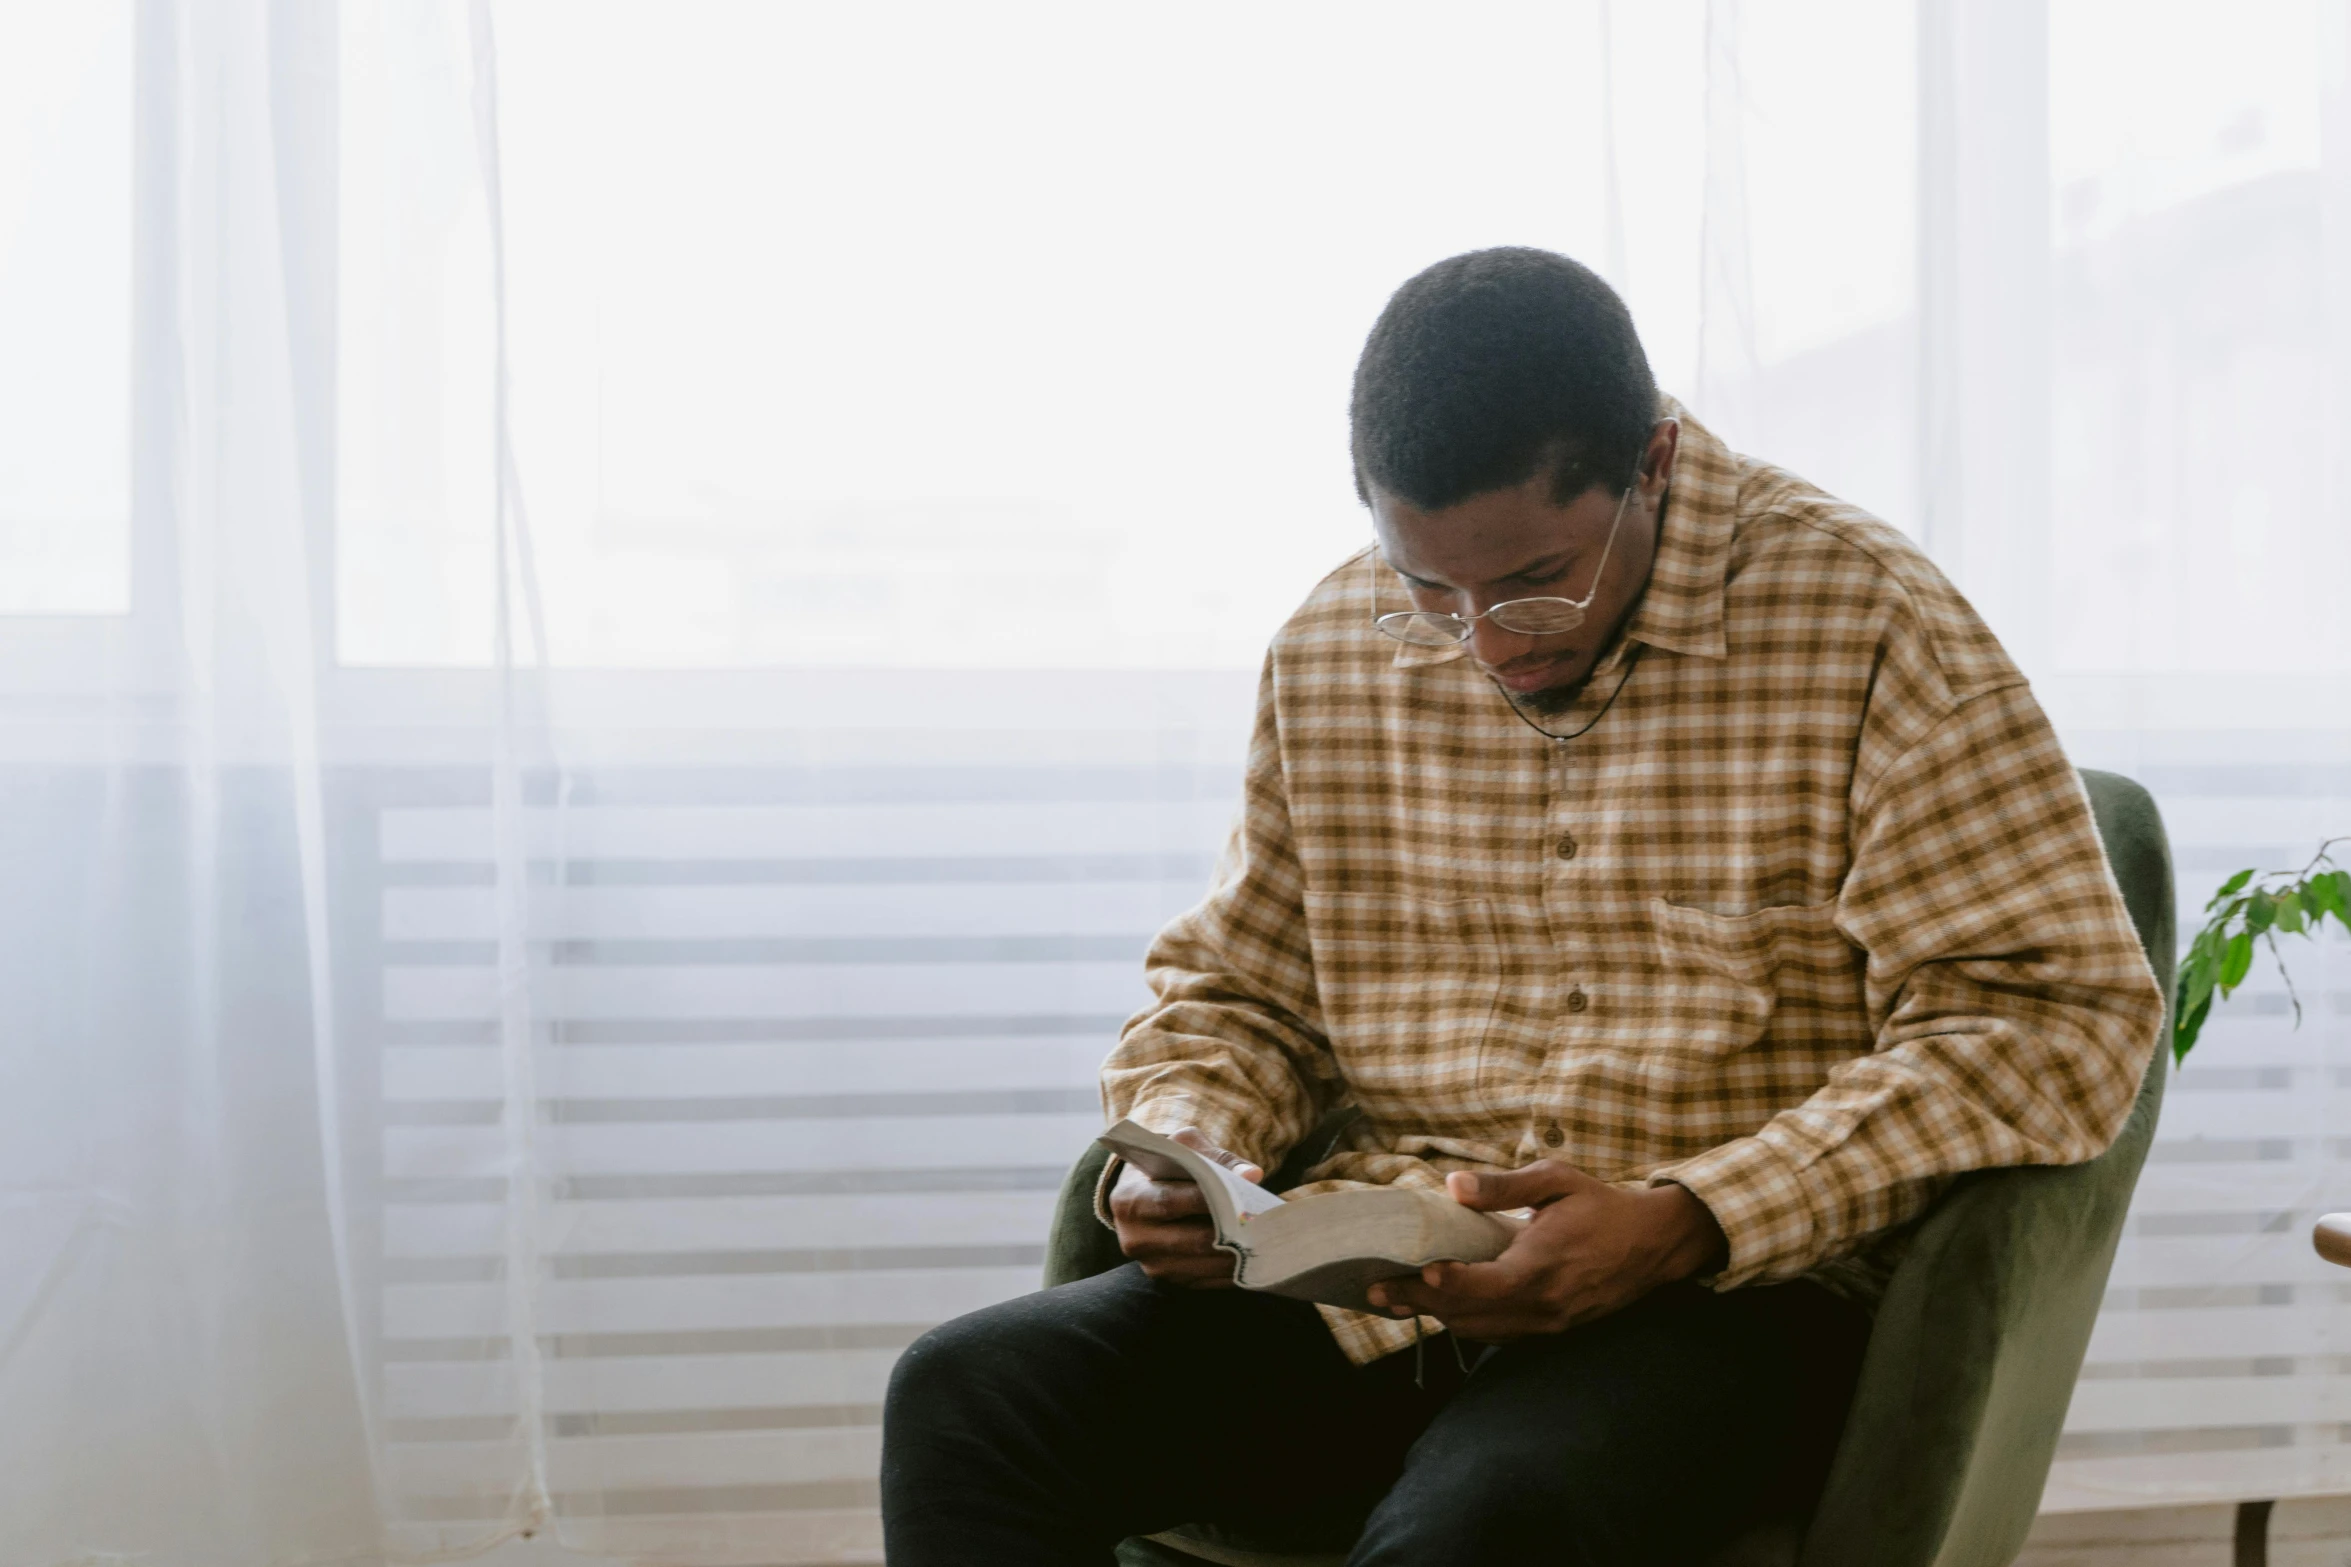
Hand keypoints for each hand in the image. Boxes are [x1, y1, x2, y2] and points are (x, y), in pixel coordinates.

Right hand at [1108, 1128, 1264, 1288]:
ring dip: (1237, 1257)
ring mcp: (1151, 1264)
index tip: (1243, 1199)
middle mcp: (1134, 1237)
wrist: (1143, 1192)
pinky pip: (1206, 1281)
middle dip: (1231, 1233)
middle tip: (1267, 1227)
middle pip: (1191, 1239)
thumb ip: (1217, 1157)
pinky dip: (1232, 1272)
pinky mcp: (1168, 1280)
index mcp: (1130, 1199)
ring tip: (1267, 1243)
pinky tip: (1254, 1259)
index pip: (1170, 1201)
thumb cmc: (1169, 1165)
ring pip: (1202, 1265)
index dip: (1207, 1200)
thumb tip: (1252, 1175)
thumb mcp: (1185, 1148)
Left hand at [1364, 1163, 1726, 1339]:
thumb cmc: (1603, 1205)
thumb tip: (1453, 1186)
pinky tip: (1443, 1306)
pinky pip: (1500, 1333)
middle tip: (1377, 1288)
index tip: (1413, 1270)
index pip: (1486, 1287)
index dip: (1447, 1284)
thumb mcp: (1557, 1181)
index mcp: (1544, 1266)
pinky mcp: (1553, 1328)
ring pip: (1482, 1330)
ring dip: (1439, 1315)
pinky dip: (1467, 1322)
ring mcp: (1549, 1323)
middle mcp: (1544, 1304)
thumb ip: (1504, 1186)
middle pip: (1471, 1315)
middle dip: (1422, 1302)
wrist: (1655, 1244)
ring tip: (1397, 1299)